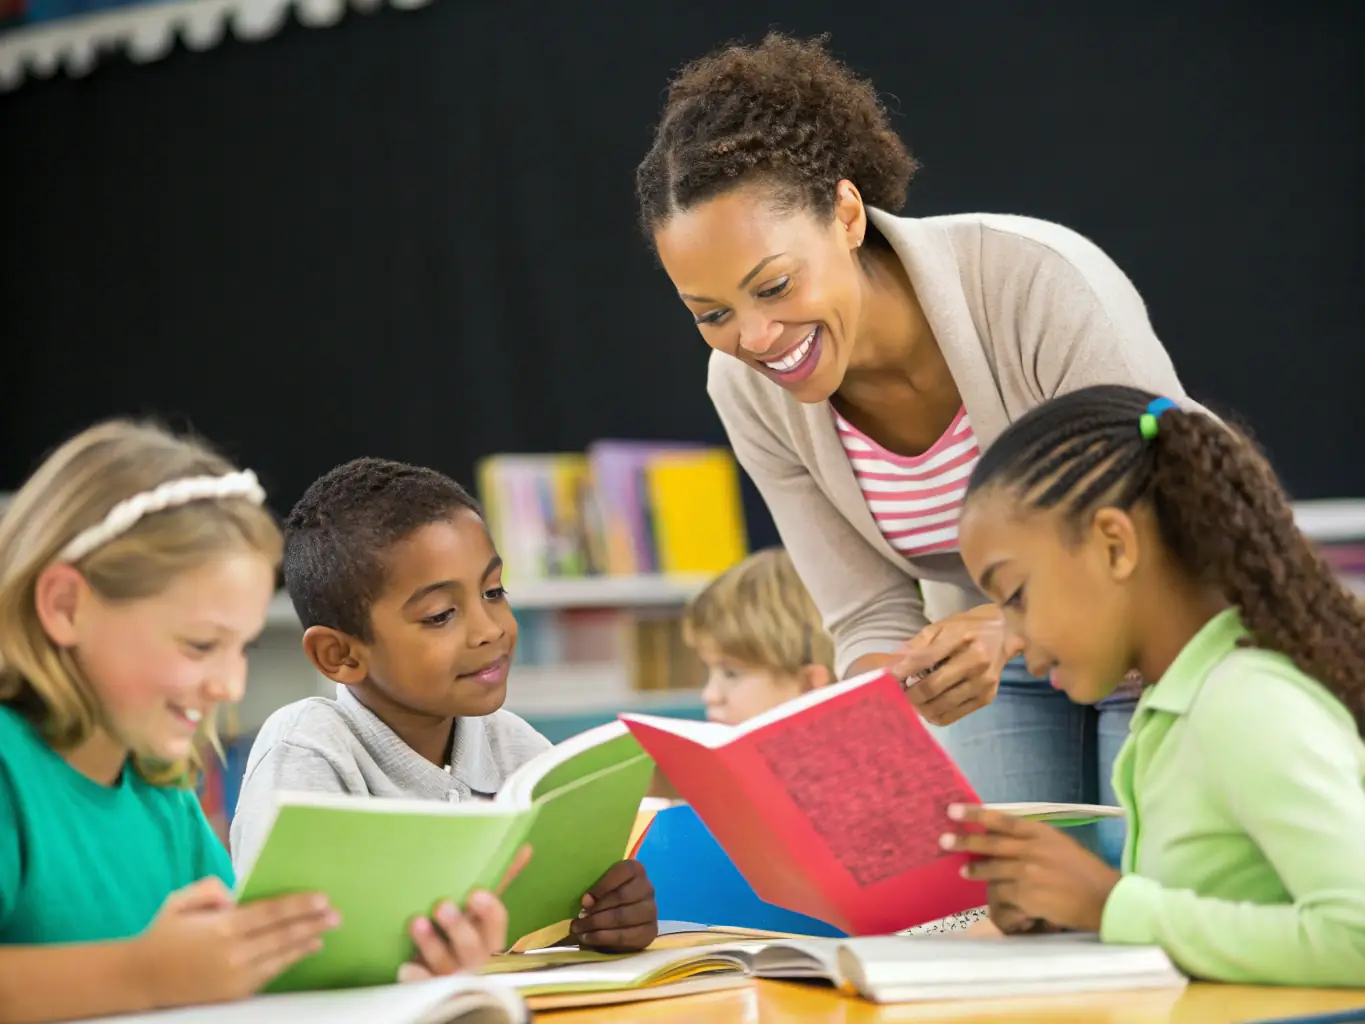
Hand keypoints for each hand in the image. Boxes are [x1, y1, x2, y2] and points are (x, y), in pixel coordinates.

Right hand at [132, 877, 338, 1006]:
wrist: (142, 979)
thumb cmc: (164, 935)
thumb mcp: (180, 902)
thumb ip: (208, 889)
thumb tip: (233, 894)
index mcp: (221, 928)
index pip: (269, 914)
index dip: (298, 907)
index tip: (321, 898)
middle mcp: (232, 954)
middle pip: (282, 936)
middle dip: (312, 924)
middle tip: (337, 914)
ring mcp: (235, 977)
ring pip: (280, 957)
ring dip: (306, 942)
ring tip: (327, 931)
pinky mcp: (235, 993)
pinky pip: (270, 973)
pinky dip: (290, 960)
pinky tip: (306, 949)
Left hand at [399, 844, 531, 981]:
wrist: (445, 983)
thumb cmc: (464, 936)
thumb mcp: (481, 913)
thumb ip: (500, 882)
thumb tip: (525, 848)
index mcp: (490, 940)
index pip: (497, 925)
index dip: (489, 910)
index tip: (476, 893)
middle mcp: (475, 961)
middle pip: (472, 947)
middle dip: (458, 927)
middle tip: (442, 905)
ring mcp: (452, 978)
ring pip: (445, 964)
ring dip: (431, 944)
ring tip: (416, 922)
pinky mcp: (429, 989)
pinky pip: (423, 987)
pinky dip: (416, 978)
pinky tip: (406, 967)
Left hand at [568, 859, 657, 951]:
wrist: (615, 924)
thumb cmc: (603, 899)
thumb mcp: (598, 889)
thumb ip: (593, 890)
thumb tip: (586, 901)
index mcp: (636, 871)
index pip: (624, 871)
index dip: (603, 885)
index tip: (585, 900)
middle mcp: (647, 888)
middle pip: (622, 896)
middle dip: (596, 909)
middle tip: (579, 917)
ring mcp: (651, 911)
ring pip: (622, 917)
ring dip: (597, 924)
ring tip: (579, 929)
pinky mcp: (649, 932)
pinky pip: (624, 936)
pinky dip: (602, 938)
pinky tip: (588, 938)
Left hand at [891, 605, 1024, 725]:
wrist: (1003, 633)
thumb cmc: (966, 628)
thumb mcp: (941, 626)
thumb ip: (917, 645)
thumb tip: (893, 666)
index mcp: (963, 638)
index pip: (925, 659)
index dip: (901, 671)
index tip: (885, 679)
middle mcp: (977, 662)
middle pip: (931, 687)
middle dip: (908, 693)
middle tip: (897, 692)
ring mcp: (984, 683)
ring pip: (940, 706)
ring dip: (919, 706)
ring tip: (910, 699)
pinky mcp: (986, 698)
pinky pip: (952, 715)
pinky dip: (933, 715)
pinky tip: (926, 707)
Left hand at [942, 804, 1119, 932]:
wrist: (1104, 899)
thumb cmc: (1083, 871)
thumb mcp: (1059, 844)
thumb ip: (1033, 839)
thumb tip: (1003, 834)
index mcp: (1040, 833)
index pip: (1001, 819)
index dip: (975, 814)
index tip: (953, 810)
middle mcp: (1031, 850)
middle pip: (989, 843)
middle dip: (964, 841)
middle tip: (943, 840)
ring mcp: (1027, 873)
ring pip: (992, 870)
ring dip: (977, 872)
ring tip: (965, 871)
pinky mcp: (1027, 896)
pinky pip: (1002, 894)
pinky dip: (999, 897)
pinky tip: (997, 899)